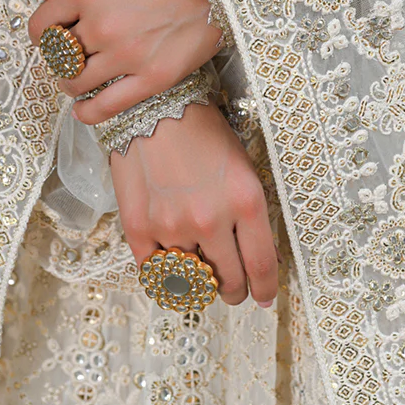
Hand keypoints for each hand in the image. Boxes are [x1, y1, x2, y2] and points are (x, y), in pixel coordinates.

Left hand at [26, 0, 223, 123]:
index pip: (41, 25)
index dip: (42, 30)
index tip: (53, 32)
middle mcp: (102, 25)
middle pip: (57, 54)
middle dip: (58, 53)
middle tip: (71, 51)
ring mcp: (127, 54)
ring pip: (76, 81)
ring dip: (70, 81)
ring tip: (77, 76)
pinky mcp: (153, 76)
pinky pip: (107, 106)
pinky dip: (88, 112)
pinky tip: (84, 109)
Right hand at [112, 101, 278, 308]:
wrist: (153, 107)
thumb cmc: (203, 133)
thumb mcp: (243, 168)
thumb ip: (251, 215)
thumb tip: (257, 261)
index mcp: (246, 201)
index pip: (261, 267)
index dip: (265, 290)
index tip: (264, 297)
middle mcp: (211, 219)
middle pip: (229, 282)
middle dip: (234, 290)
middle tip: (233, 287)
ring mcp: (172, 227)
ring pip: (192, 282)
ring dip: (199, 282)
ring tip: (200, 268)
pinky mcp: (139, 229)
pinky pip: (155, 275)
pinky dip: (166, 277)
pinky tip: (173, 267)